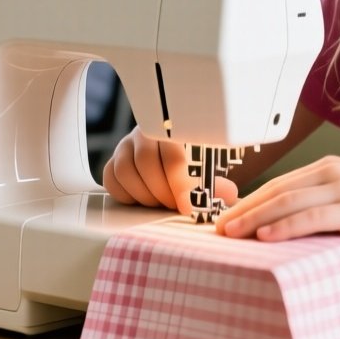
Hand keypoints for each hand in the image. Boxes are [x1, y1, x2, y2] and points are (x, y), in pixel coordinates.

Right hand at [101, 128, 238, 215]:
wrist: (168, 155)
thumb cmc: (191, 164)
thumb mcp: (206, 170)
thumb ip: (216, 183)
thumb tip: (229, 194)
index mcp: (172, 131)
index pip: (173, 157)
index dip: (179, 185)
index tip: (187, 206)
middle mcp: (145, 134)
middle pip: (145, 163)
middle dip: (161, 192)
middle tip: (174, 206)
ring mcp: (125, 146)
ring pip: (124, 171)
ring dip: (143, 194)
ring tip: (159, 203)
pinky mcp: (112, 160)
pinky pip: (110, 178)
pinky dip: (124, 194)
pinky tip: (141, 199)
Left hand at [218, 156, 339, 254]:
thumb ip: (332, 211)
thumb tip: (304, 231)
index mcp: (332, 168)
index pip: (279, 183)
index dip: (248, 201)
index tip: (224, 217)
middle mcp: (333, 172)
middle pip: (275, 189)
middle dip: (241, 209)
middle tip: (214, 228)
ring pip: (287, 201)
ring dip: (253, 218)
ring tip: (228, 234)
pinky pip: (312, 216)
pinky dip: (284, 225)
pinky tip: (265, 237)